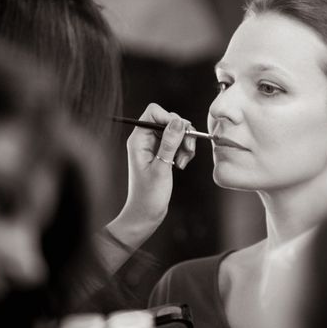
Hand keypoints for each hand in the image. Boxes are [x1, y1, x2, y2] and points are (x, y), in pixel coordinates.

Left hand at [105, 103, 195, 249]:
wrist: (145, 215)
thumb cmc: (148, 196)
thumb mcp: (162, 168)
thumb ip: (169, 143)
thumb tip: (178, 121)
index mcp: (138, 140)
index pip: (154, 112)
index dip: (170, 118)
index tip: (181, 133)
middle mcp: (145, 140)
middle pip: (168, 120)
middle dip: (181, 133)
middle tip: (187, 150)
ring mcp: (154, 147)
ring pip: (175, 132)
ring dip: (185, 144)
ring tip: (183, 161)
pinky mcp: (162, 154)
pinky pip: (177, 143)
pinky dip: (184, 151)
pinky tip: (182, 164)